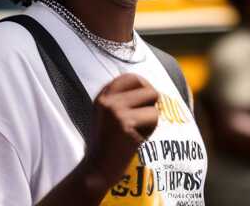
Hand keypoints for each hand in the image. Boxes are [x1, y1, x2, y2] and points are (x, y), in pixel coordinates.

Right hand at [82, 74, 158, 190]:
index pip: (130, 77)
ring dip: (151, 118)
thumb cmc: (106, 146)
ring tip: (138, 131)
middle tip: (145, 118)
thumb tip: (150, 88)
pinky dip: (151, 129)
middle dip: (152, 102)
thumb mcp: (107, 116)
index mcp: (102, 97)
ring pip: (153, 102)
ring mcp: (116, 111)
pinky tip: (137, 139)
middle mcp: (107, 100)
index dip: (144, 85)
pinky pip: (153, 117)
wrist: (95, 172)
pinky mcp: (126, 124)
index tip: (146, 99)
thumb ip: (122, 100)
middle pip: (147, 88)